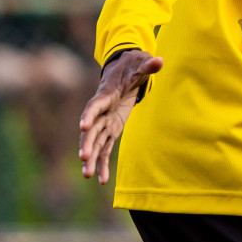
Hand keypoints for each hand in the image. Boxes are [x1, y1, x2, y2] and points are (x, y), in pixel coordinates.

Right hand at [78, 49, 162, 183]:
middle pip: (91, 128)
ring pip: (95, 142)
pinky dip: (102, 163)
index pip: (94, 105)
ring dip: (90, 158)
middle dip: (87, 143)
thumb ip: (148, 65)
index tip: (82, 127)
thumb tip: (158, 61)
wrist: (125, 70)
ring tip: (87, 175)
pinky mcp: (110, 129)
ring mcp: (104, 121)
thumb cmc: (133, 65)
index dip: (88, 115)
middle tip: (84, 158)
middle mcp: (101, 110)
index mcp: (106, 94)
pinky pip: (104, 148)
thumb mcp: (141, 63)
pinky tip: (101, 180)